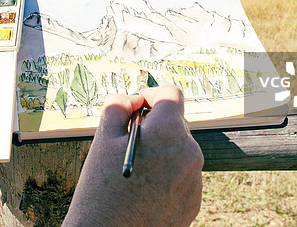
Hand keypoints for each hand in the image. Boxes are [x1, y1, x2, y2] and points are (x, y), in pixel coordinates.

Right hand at [63, 85, 203, 226]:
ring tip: (134, 171)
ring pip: (178, 151)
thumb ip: (118, 106)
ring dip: (160, 152)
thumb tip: (132, 101)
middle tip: (126, 141)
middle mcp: (190, 153)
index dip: (151, 94)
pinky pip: (182, 176)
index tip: (137, 105)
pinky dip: (166, 176)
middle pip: (174, 124)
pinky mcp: (194, 202)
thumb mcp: (102, 138)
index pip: (171, 94)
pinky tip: (143, 190)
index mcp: (169, 131)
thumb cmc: (101, 190)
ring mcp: (194, 180)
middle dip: (152, 126)